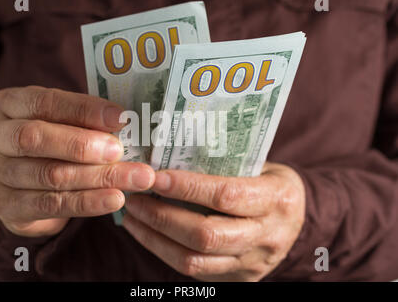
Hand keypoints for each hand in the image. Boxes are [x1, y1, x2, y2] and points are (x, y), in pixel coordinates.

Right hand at [0, 86, 154, 236]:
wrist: (17, 185)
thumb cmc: (45, 142)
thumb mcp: (55, 121)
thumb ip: (80, 119)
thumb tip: (124, 121)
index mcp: (6, 105)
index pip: (43, 102)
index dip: (83, 109)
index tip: (120, 117)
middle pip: (34, 139)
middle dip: (82, 145)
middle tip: (119, 151)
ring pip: (49, 175)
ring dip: (97, 177)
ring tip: (134, 178)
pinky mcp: (6, 207)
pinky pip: (51, 205)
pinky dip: (88, 202)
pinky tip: (115, 199)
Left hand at [122, 162, 304, 280]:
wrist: (299, 218)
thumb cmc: (270, 182)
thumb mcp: (260, 165)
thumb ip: (224, 164)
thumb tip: (169, 155)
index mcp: (277, 199)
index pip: (226, 196)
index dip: (188, 188)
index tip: (156, 177)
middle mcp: (268, 236)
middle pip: (206, 235)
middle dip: (163, 217)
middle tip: (135, 199)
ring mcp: (253, 263)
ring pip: (195, 260)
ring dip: (156, 238)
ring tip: (133, 216)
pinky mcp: (238, 278)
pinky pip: (195, 271)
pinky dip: (165, 252)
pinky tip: (148, 234)